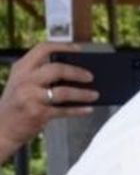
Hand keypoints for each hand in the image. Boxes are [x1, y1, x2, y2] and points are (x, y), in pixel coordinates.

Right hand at [0, 42, 97, 160]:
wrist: (1, 128)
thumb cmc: (17, 104)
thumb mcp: (21, 83)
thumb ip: (40, 75)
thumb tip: (75, 73)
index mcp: (21, 68)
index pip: (42, 49)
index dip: (63, 46)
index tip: (79, 49)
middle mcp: (24, 80)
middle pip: (57, 69)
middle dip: (77, 72)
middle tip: (91, 77)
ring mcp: (30, 97)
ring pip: (64, 92)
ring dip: (83, 94)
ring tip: (95, 95)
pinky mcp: (37, 113)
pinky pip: (64, 110)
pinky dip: (78, 110)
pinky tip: (87, 109)